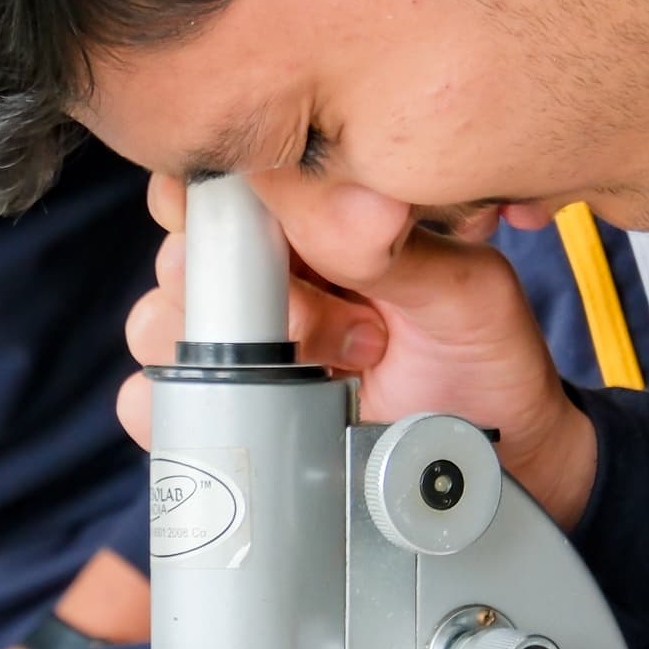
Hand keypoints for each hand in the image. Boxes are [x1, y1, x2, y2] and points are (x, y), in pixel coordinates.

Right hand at [120, 174, 596, 523]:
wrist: (495, 463)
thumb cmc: (483, 359)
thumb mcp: (460, 291)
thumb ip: (387, 245)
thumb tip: (324, 200)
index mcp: (308, 221)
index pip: (220, 185)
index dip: (216, 200)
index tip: (257, 232)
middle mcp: (262, 276)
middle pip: (180, 254)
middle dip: (238, 288)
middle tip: (339, 322)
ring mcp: (237, 347)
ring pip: (158, 323)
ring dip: (228, 352)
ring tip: (328, 371)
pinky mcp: (224, 414)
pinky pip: (154, 403)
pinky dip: (181, 411)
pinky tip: (257, 414)